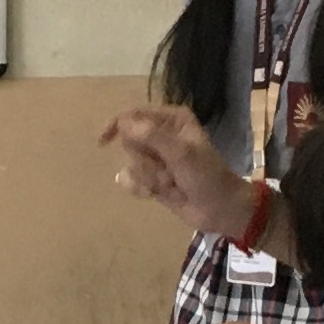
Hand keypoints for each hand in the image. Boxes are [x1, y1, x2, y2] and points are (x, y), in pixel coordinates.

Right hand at [100, 104, 251, 239]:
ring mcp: (155, 157)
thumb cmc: (207, 177)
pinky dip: (143, 189)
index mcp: (171, 119)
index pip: (133, 114)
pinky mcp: (151, 177)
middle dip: (147, 163)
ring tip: (171, 185)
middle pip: (129, 143)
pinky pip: (130, 180)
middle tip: (169, 172)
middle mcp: (160, 134)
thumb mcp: (182, 154)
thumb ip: (154, 136)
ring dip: (149, 178)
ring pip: (130, 164)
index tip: (103, 141)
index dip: (116, 126)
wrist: (219, 209)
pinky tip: (159, 195)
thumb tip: (124, 124)